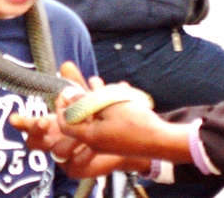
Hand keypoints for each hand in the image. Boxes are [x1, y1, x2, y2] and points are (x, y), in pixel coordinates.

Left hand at [55, 63, 192, 162]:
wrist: (161, 141)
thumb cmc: (135, 123)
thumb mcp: (108, 106)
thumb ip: (85, 101)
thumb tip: (70, 96)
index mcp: (89, 136)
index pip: (64, 123)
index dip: (62, 107)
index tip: (66, 92)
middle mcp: (95, 142)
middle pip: (79, 119)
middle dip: (81, 99)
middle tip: (84, 84)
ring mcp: (107, 142)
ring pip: (94, 117)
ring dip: (95, 100)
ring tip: (99, 81)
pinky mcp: (117, 140)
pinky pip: (106, 121)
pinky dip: (106, 107)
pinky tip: (116, 91)